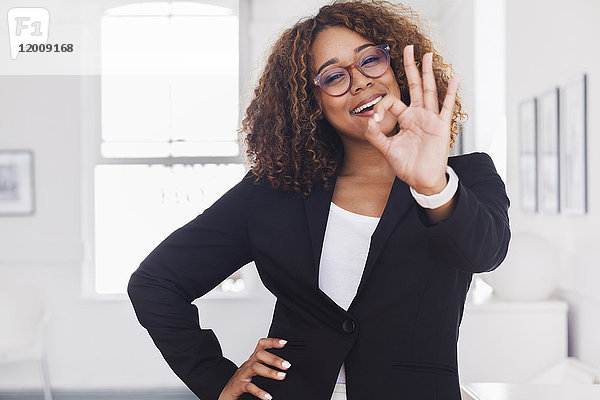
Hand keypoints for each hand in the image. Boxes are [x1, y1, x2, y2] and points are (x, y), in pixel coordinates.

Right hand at [218, 337, 290, 399]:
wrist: (226, 392)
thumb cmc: (243, 380)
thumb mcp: (255, 369)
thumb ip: (266, 364)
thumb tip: (285, 365)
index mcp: (253, 359)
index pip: (261, 345)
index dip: (272, 342)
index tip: (284, 343)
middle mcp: (248, 364)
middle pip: (259, 355)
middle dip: (274, 359)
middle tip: (287, 365)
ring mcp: (243, 374)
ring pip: (255, 368)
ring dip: (270, 372)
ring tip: (282, 376)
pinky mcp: (239, 386)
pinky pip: (249, 387)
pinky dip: (259, 392)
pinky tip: (268, 397)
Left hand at [364, 44, 458, 194]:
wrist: (421, 180)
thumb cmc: (407, 166)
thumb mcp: (386, 149)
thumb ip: (376, 135)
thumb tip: (368, 120)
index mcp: (405, 119)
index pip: (392, 102)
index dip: (381, 107)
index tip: (375, 120)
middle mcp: (418, 115)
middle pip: (415, 86)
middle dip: (411, 67)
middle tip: (408, 48)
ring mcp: (430, 119)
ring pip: (429, 91)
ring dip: (428, 73)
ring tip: (427, 55)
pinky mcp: (441, 126)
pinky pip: (446, 107)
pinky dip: (450, 93)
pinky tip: (454, 79)